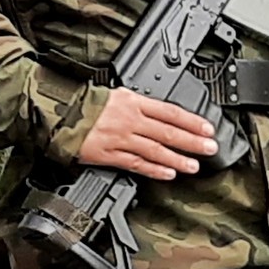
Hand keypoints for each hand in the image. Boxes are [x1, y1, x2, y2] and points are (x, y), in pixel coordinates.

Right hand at [75, 87, 221, 181]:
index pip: (170, 112)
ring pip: (154, 150)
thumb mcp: (118, 95)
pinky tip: (168, 174)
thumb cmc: (87, 103)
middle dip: (192, 142)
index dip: (192, 121)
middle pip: (168, 132)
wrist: (58, 112)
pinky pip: (135, 164)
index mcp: (133, 101)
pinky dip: (153, 170)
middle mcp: (130, 119)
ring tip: (194, 166)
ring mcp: (120, 138)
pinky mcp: (108, 155)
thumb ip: (141, 106)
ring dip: (177, 159)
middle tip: (210, 149)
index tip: (208, 129)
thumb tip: (165, 117)